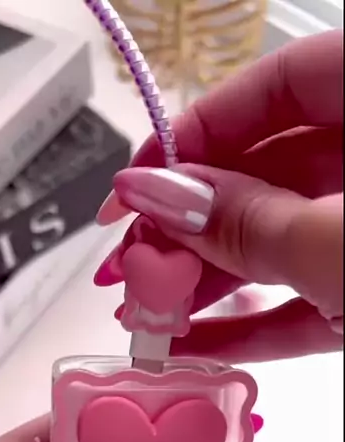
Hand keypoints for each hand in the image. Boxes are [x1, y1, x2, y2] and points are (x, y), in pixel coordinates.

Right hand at [95, 31, 342, 361]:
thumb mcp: (337, 241)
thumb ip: (251, 222)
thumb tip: (161, 198)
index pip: (278, 86)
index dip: (197, 130)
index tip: (133, 185)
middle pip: (267, 175)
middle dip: (187, 226)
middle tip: (128, 267)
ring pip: (279, 245)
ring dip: (206, 283)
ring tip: (144, 313)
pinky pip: (304, 305)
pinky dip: (250, 327)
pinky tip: (189, 346)